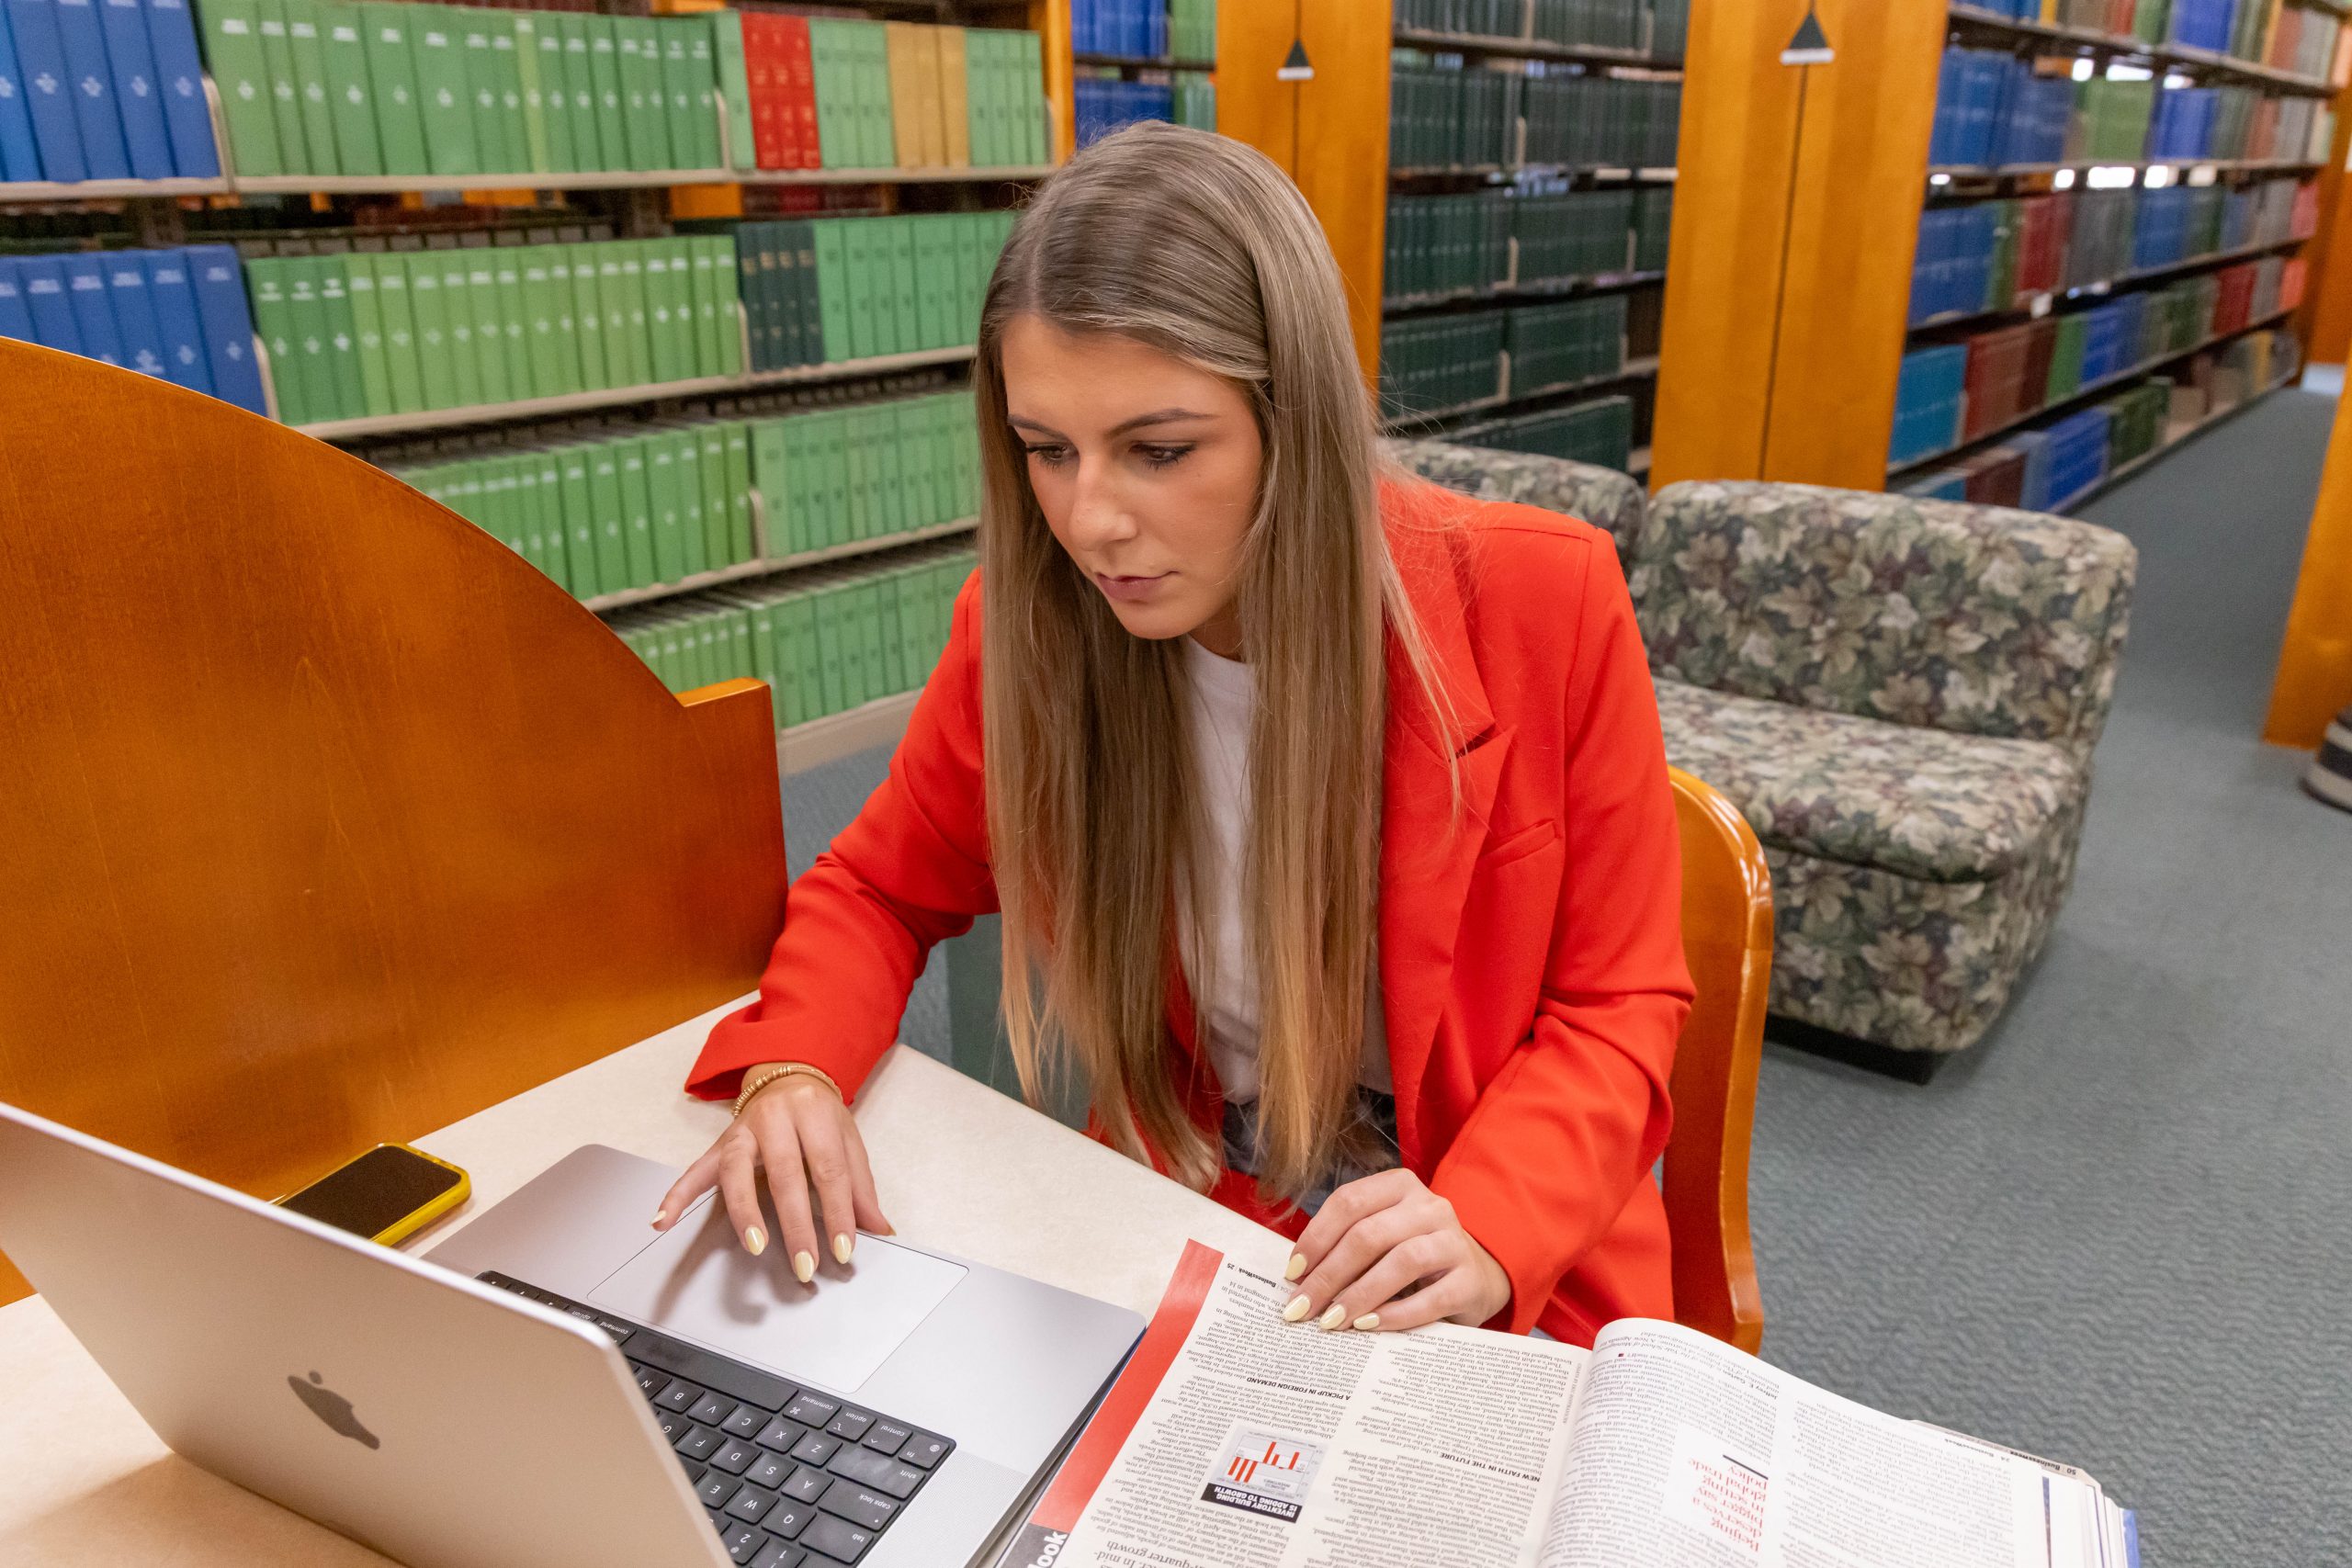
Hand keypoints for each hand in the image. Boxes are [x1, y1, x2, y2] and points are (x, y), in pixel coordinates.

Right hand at [653, 1065, 893, 1283]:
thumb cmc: (818, 1114)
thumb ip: (861, 1187)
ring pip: (736, 1171)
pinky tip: (663, 1220)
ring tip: (755, 1246)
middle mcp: (775, 1117)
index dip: (838, 1212)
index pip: (828, 1169)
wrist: (785, 1075)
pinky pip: (694, 1171)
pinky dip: (676, 1195)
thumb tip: (881, 1229)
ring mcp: (741, 1130)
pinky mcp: (717, 1145)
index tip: (844, 1249)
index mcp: (814, 1112)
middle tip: (805, 1262)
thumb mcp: (847, 1139)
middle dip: (796, 1223)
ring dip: (745, 1212)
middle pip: (785, 1173)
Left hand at [1277, 1168, 1510, 1333]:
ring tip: (1332, 1321)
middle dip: (1328, 1275)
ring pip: (1400, 1261)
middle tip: (1302, 1308)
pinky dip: (1395, 1314)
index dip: (1315, 1238)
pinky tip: (1368, 1326)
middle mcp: (1429, 1206)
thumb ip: (1346, 1245)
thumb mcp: (1381, 1238)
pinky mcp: (1470, 1279)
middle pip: (1369, 1235)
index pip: (1348, 1202)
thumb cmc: (1413, 1256)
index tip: (1292, 1273)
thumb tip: (1298, 1280)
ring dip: (1359, 1295)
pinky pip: (1430, 1298)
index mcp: (1399, 1186)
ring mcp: (1454, 1241)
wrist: (1476, 1277)